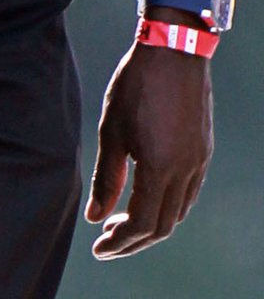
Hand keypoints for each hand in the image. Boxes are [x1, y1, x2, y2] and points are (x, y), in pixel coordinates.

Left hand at [85, 41, 213, 257]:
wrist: (174, 50)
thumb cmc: (136, 86)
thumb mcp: (111, 132)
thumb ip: (106, 179)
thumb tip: (95, 217)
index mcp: (160, 168)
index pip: (141, 224)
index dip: (119, 242)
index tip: (98, 249)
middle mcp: (186, 170)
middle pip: (163, 226)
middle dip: (133, 241)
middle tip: (106, 242)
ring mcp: (199, 161)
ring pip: (178, 211)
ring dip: (150, 225)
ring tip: (120, 222)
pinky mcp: (203, 150)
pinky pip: (188, 192)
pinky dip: (166, 206)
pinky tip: (144, 198)